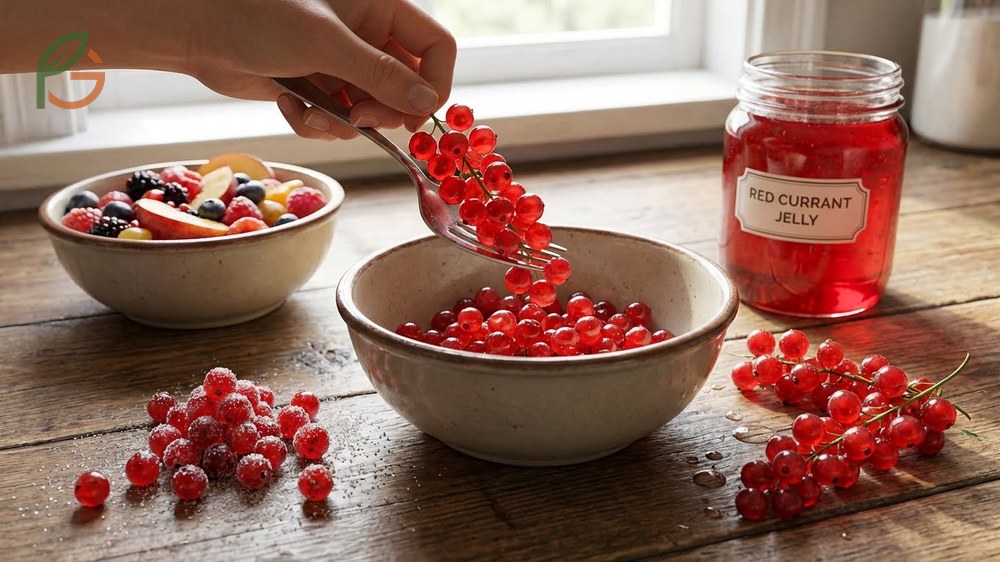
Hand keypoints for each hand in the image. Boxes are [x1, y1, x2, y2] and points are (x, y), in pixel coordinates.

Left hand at [188, 0, 455, 139]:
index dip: (434, 84)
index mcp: (381, 7)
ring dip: (343, 124)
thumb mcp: (326, 43)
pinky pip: (339, 121)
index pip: (437, 47)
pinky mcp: (318, 88)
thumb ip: (381, 74)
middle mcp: (368, 36)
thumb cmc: (257, 16)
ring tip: (309, 112)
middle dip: (382, 111)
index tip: (416, 116)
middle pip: (408, 87)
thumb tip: (427, 102)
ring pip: (372, 111)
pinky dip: (317, 123)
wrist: (197, 30)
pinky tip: (290, 105)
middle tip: (358, 120)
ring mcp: (343, 64)